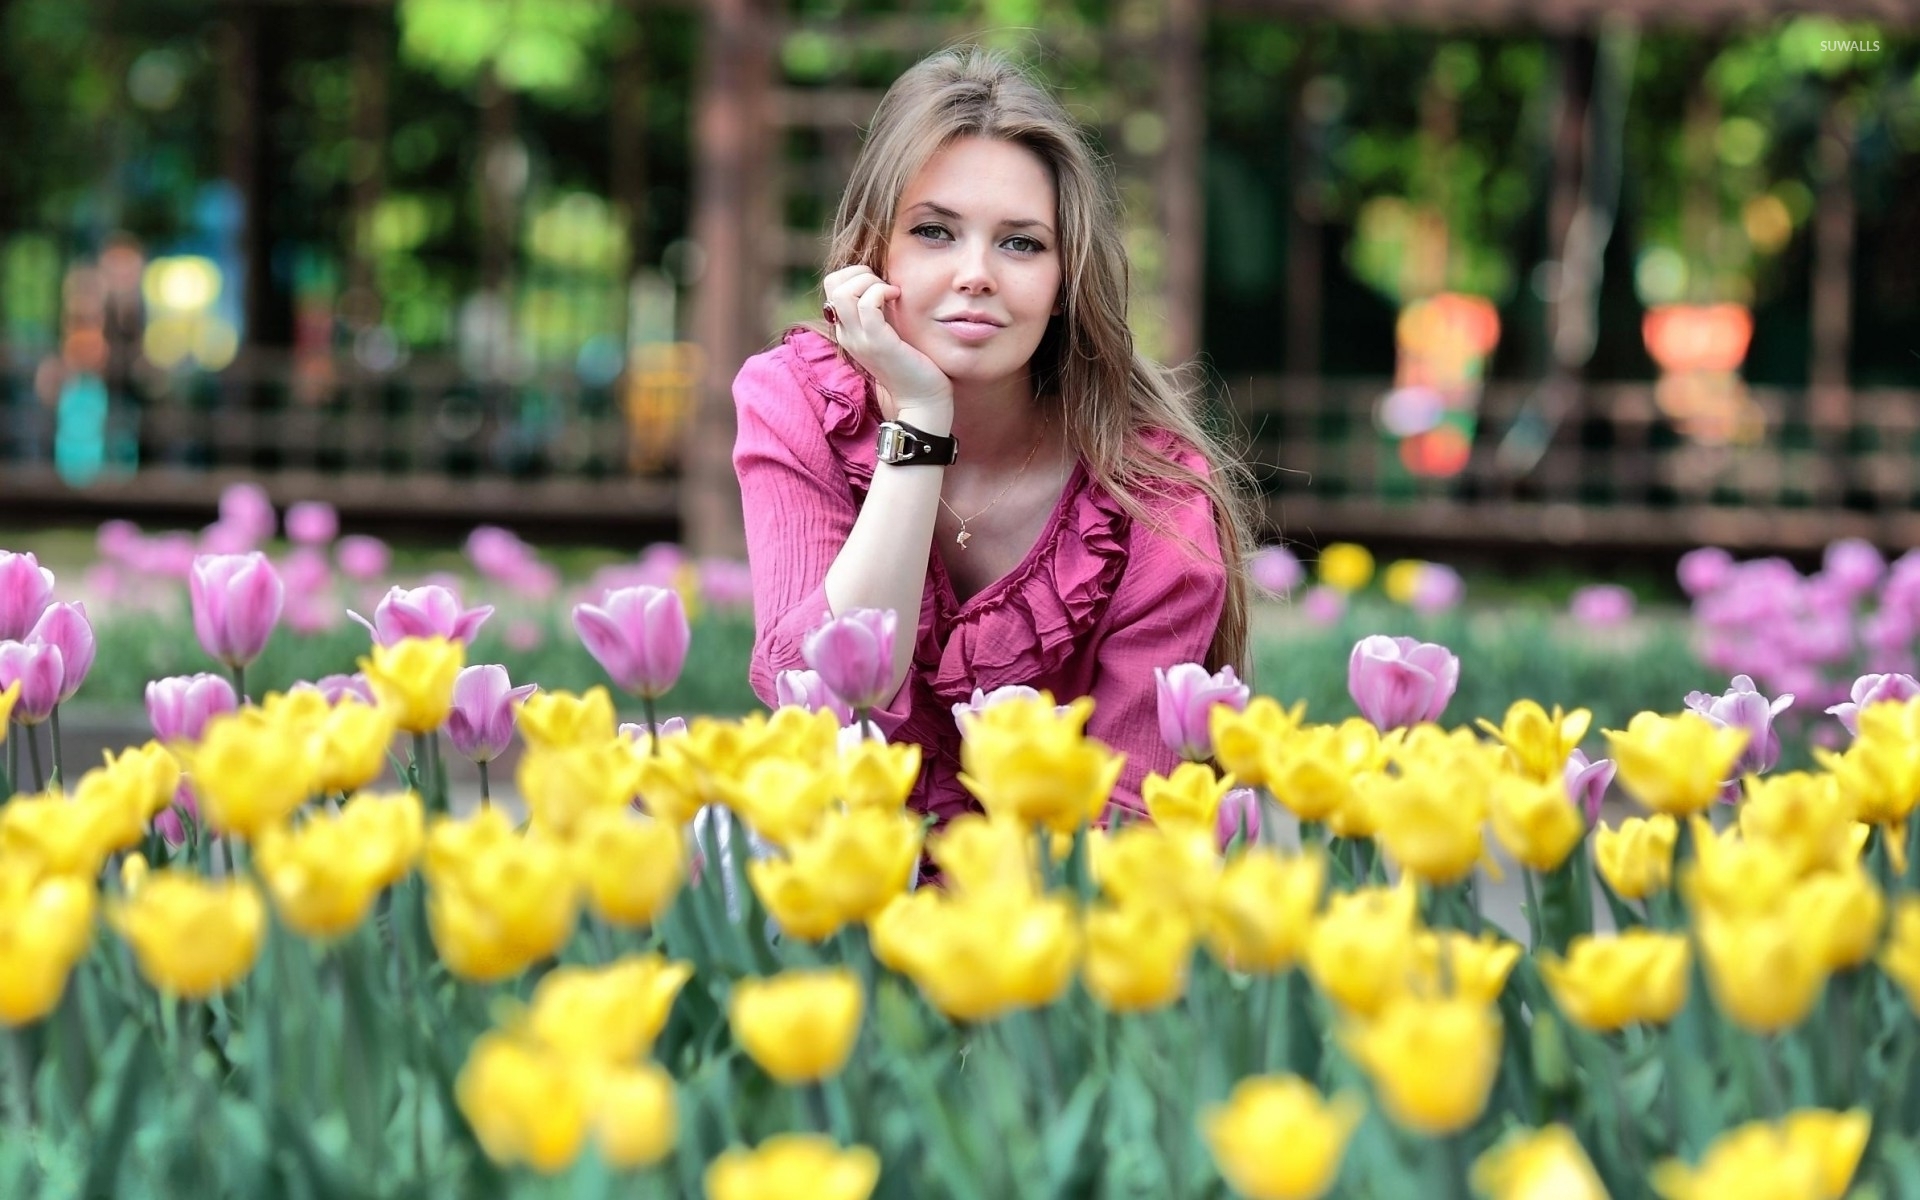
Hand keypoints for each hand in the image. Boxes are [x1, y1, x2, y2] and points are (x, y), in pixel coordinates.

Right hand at [822, 265, 952, 420]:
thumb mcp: (889, 334)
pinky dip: (882, 291)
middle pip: (832, 284)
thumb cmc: (912, 366)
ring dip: (870, 281)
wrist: (922, 402)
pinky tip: (897, 296)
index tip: (882, 286)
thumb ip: (881, 313)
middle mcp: (847, 333)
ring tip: (890, 292)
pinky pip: (867, 304)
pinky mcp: (877, 343)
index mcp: (847, 330)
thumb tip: (885, 283)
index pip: (833, 287)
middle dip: (860, 272)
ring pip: (844, 291)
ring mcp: (859, 339)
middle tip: (884, 286)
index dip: (856, 275)